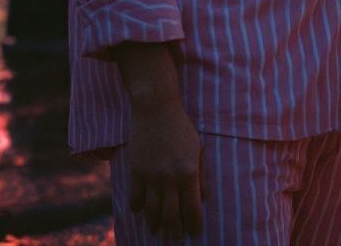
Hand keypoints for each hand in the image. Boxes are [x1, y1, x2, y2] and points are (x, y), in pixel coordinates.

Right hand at [127, 97, 205, 237]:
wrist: (156, 108)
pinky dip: (137, 208)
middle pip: (171, 215)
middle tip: (174, 238)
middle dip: (173, 230)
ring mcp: (151, 176)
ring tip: (157, 231)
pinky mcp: (136, 170)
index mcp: (189, 173)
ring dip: (155, 224)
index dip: (193, 224)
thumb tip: (204, 199)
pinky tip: (140, 212)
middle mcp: (170, 178)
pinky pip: (135, 197)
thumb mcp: (198, 148)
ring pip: (152, 211)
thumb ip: (201, 175)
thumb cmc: (181, 127)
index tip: (194, 232)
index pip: (192, 209)